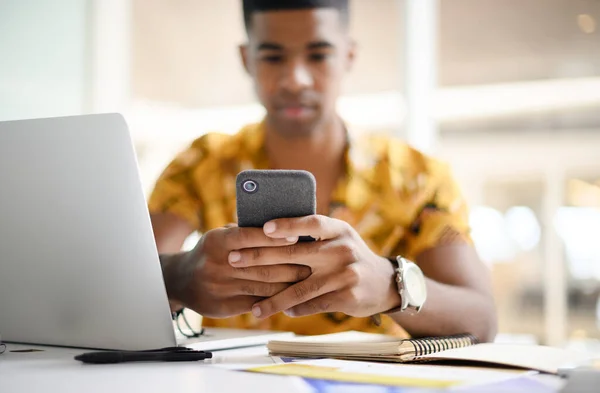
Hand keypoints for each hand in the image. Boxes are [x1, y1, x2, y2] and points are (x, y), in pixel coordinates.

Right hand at [162, 226, 310, 317]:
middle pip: (262, 265)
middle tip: (313, 261)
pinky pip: (257, 302)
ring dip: (289, 283)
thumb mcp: (220, 236)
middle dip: (291, 263)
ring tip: (308, 278)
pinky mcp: (225, 306)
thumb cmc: (210, 252)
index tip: (296, 236)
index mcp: (217, 242)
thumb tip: (282, 226)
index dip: (274, 237)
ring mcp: (221, 287)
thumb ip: (245, 232)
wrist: (181, 281)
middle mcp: (218, 264)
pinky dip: (276, 299)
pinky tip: (291, 295)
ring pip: (263, 285)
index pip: (249, 237)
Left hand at [227, 215, 401, 318]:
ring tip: (254, 308)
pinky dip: (295, 309)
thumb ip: (311, 235)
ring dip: (274, 299)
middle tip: (233, 260)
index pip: (311, 222)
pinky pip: (313, 304)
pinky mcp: (346, 296)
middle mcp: (342, 249)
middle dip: (259, 258)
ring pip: (300, 288)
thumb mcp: (339, 237)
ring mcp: (345, 274)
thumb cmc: (349, 256)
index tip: (264, 228)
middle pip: (294, 254)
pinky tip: (280, 311)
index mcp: (338, 230)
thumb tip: (267, 231)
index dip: (288, 224)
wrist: (383, 283)